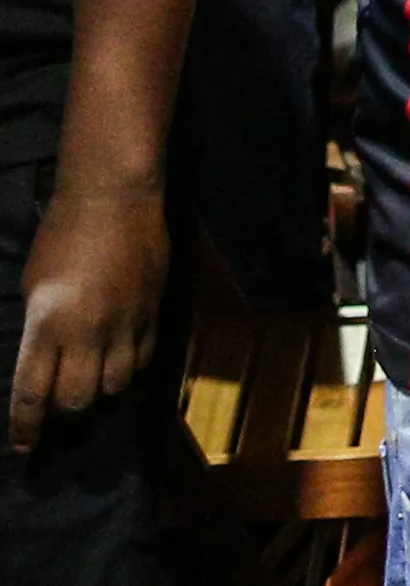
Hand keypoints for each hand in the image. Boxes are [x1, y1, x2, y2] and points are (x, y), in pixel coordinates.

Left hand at [11, 172, 164, 449]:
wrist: (113, 198)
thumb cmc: (60, 236)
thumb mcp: (33, 286)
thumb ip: (39, 330)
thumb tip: (44, 364)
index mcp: (46, 325)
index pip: (32, 394)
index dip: (26, 427)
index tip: (22, 447)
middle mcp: (85, 332)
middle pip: (77, 399)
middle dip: (64, 416)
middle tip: (57, 418)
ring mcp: (124, 323)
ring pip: (115, 385)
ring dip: (100, 394)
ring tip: (91, 391)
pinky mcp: (152, 311)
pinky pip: (142, 358)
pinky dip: (128, 369)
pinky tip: (119, 364)